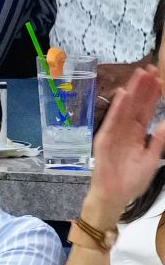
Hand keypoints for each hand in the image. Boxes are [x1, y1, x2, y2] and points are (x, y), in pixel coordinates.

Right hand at [87, 66, 164, 216]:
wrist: (115, 196)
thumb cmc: (132, 181)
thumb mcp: (152, 158)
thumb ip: (160, 139)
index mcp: (137, 134)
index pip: (147, 110)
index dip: (153, 95)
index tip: (160, 79)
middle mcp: (126, 131)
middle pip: (137, 105)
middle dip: (144, 87)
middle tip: (151, 68)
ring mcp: (114, 133)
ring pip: (126, 108)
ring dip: (133, 91)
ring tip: (141, 74)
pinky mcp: (105, 139)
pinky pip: (112, 120)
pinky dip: (117, 107)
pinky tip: (124, 94)